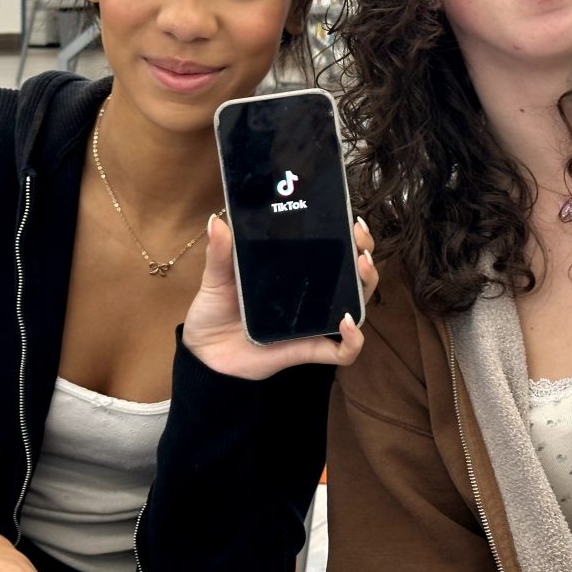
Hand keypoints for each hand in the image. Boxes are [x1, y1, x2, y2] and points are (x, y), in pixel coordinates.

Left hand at [182, 214, 378, 379]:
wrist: (204, 353)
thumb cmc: (215, 311)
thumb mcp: (217, 277)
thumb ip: (220, 252)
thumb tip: (217, 220)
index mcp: (295, 272)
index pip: (332, 249)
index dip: (348, 235)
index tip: (351, 219)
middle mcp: (312, 295)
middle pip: (352, 272)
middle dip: (364, 252)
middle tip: (359, 240)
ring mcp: (315, 322)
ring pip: (357, 304)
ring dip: (366, 285)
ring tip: (361, 267)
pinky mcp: (310, 349)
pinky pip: (343, 351)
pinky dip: (354, 339)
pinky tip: (347, 322)